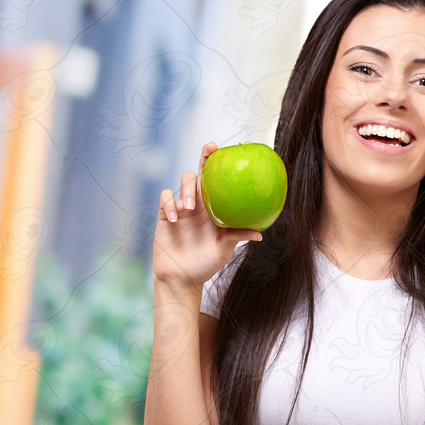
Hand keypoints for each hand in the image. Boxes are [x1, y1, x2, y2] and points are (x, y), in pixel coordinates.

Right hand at [152, 141, 262, 291]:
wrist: (182, 278)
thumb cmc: (206, 263)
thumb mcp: (225, 249)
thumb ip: (238, 236)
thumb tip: (260, 232)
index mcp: (216, 208)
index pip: (222, 180)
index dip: (228, 163)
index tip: (240, 147)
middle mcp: (200, 202)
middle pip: (202, 171)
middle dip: (205, 155)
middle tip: (211, 148)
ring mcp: (181, 206)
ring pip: (184, 181)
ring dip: (187, 189)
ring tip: (191, 208)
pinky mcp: (164, 214)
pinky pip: (165, 199)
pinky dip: (169, 204)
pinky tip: (174, 217)